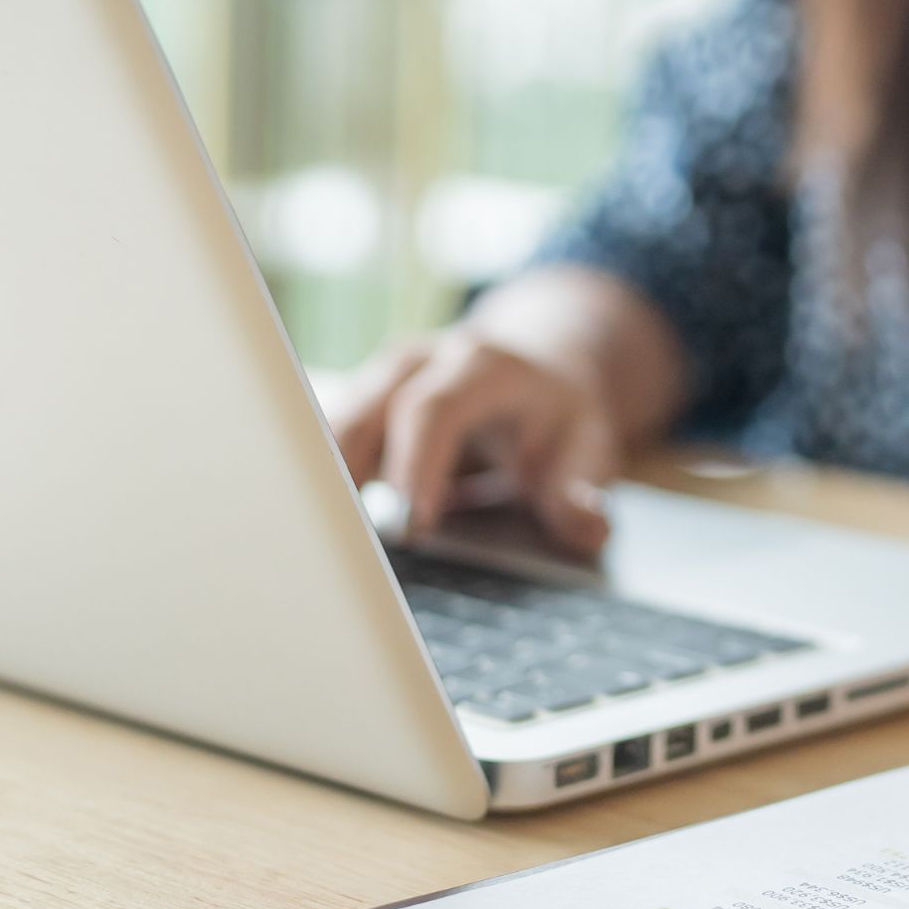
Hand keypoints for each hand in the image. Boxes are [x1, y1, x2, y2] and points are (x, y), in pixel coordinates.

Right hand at [323, 327, 622, 556]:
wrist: (540, 374)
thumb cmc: (559, 419)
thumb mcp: (587, 450)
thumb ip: (582, 494)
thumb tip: (588, 527)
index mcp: (482, 366)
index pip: (435, 408)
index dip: (417, 464)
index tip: (413, 523)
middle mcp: (423, 362)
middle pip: (369, 412)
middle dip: (355, 477)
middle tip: (350, 546)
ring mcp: (383, 379)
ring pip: (335, 425)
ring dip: (327, 483)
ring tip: (325, 546)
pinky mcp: (361, 403)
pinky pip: (326, 440)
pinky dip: (322, 484)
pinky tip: (320, 532)